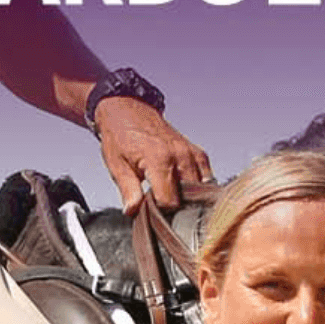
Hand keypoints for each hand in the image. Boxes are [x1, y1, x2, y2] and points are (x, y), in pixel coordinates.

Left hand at [94, 97, 213, 211]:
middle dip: (176, 207)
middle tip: (160, 208)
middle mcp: (180, 155)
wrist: (127, 110)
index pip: (170, 201)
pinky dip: (199, 186)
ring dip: (189, 198)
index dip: (161, 213)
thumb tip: (133, 211)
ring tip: (173, 199)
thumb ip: (128, 190)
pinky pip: (207, 176)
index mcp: (159, 159)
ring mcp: (191, 153)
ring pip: (201, 189)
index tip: (152, 213)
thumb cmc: (120, 136)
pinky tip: (186, 189)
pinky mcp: (197, 152)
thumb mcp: (116, 165)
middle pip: (188, 197)